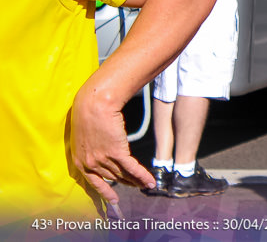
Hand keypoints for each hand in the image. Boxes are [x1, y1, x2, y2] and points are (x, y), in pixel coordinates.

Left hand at [69, 89, 154, 209]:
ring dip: (137, 182)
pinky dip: (142, 176)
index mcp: (80, 160)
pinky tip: (150, 182)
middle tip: (137, 187)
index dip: (106, 191)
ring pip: (123, 175)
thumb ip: (91, 146)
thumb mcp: (84, 134)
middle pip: (112, 177)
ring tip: (146, 186)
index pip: (94, 182)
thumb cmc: (88, 112)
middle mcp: (90, 164)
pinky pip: (132, 168)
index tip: (114, 199)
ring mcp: (103, 159)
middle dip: (126, 184)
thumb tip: (102, 148)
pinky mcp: (116, 152)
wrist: (94, 103)